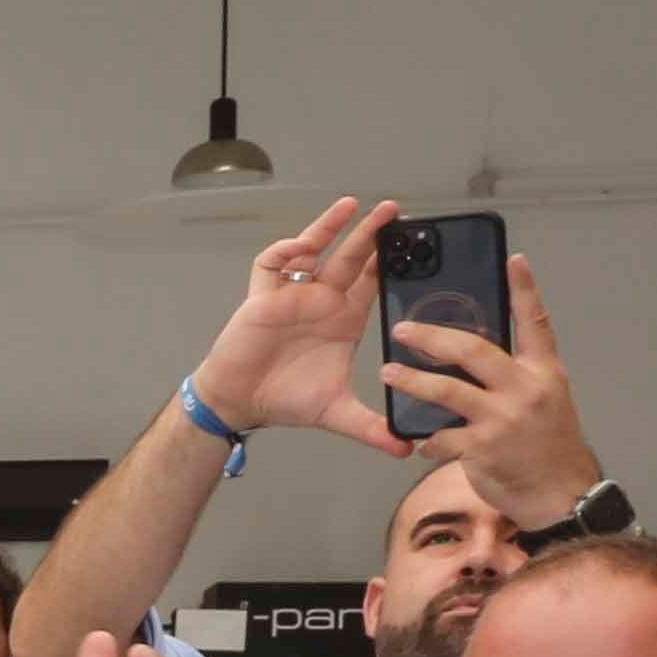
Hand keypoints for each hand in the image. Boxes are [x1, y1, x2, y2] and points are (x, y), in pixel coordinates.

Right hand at [189, 198, 408, 455]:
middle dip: (371, 233)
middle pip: (351, 257)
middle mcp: (321, 300)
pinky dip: (285, 252)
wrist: (240, 403)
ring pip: (314, 250)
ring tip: (352, 205)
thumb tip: (407, 450)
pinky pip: (271, 264)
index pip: (373, 281)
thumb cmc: (285, 399)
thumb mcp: (336, 414)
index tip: (417, 243)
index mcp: (344, 319)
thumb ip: (371, 428)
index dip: (391, 262)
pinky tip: (302, 247)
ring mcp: (292, 294)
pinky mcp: (263, 296)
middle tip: (395, 210)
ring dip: (331, 227)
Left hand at [385, 255, 599, 530]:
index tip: (514, 260)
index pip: (536, 322)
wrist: (560, 494)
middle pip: (472, 350)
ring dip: (412, 381)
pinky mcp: (482, 448)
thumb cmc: (549, 446)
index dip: (525, 290)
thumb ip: (517, 375)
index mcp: (543, 371)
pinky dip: (426, 440)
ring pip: (446, 390)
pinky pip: (440, 438)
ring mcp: (502, 418)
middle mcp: (524, 389)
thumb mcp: (547, 399)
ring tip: (388, 372)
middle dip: (432, 337)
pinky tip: (419, 442)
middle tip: (404, 330)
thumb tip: (478, 357)